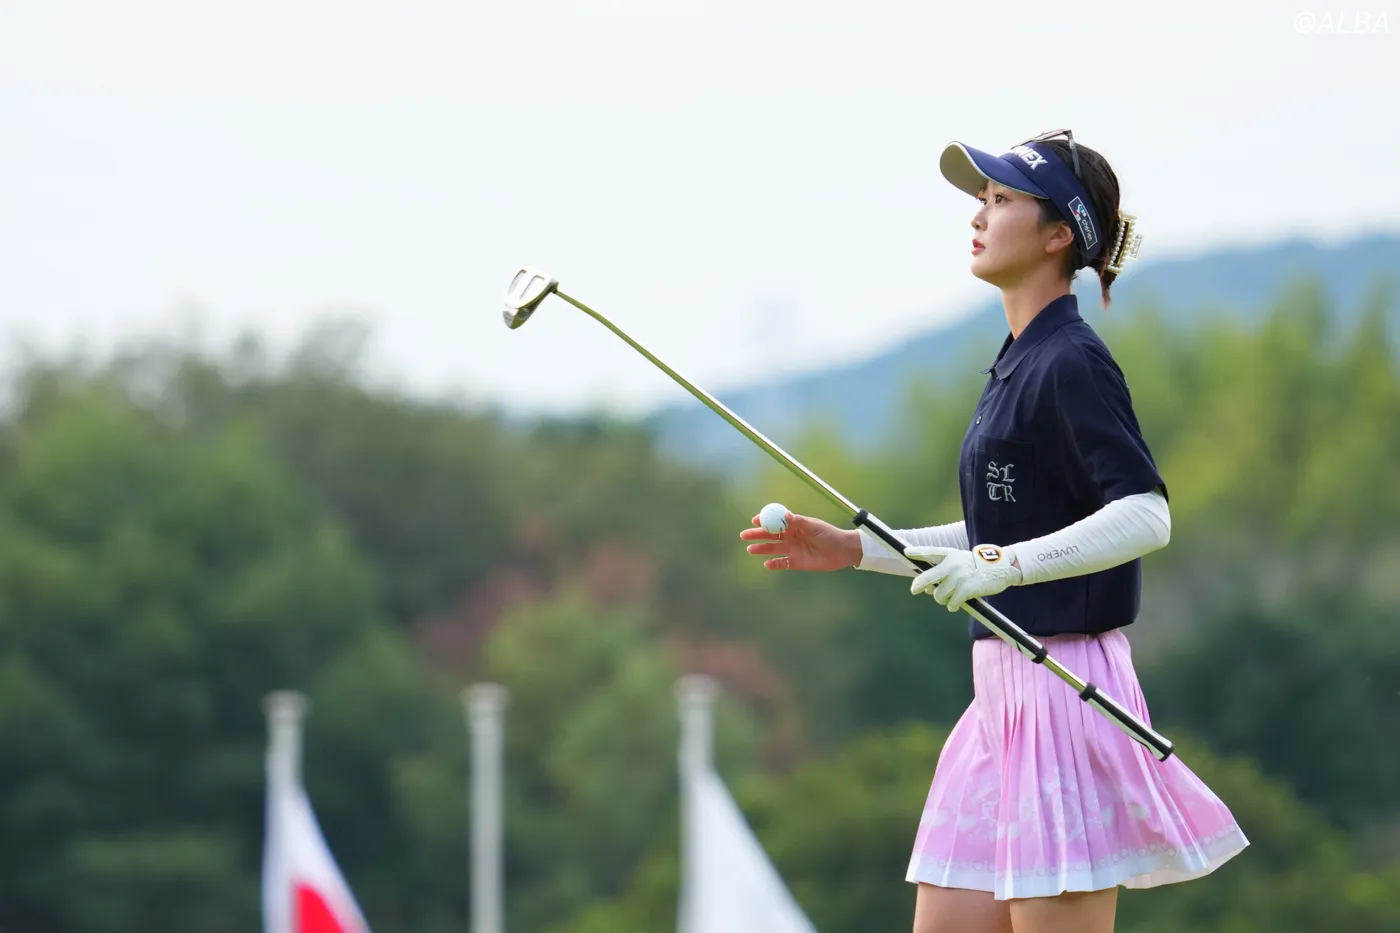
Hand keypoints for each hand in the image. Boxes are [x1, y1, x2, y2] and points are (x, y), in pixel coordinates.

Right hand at [740, 510, 860, 571]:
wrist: (842, 551)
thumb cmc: (830, 535)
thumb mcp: (814, 526)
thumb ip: (799, 522)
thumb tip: (785, 514)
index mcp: (794, 525)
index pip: (775, 522)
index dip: (764, 521)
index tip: (755, 520)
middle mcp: (791, 537)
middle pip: (770, 535)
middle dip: (757, 535)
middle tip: (744, 535)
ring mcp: (793, 550)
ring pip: (773, 549)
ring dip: (761, 549)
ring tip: (750, 549)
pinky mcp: (796, 563)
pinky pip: (782, 564)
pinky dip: (774, 565)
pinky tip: (767, 564)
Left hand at [906, 544, 1022, 611]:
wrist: (1001, 568)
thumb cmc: (977, 567)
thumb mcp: (960, 562)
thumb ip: (944, 572)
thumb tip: (929, 590)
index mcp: (950, 555)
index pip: (930, 552)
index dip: (917, 552)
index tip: (906, 552)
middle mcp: (952, 565)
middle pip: (927, 578)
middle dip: (918, 585)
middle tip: (914, 590)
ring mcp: (958, 577)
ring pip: (939, 595)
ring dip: (942, 600)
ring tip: (950, 598)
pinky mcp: (966, 589)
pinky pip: (951, 603)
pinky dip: (952, 606)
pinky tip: (956, 604)